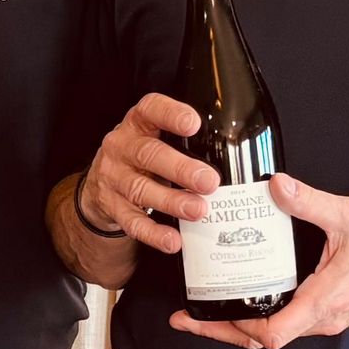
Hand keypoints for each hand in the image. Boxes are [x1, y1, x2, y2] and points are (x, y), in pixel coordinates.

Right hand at [81, 94, 220, 254]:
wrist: (102, 184)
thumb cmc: (145, 157)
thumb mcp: (157, 137)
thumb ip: (188, 142)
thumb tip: (247, 162)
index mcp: (138, 123)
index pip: (151, 109)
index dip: (170, 114)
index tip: (193, 124)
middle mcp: (122, 146)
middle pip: (149, 154)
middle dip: (180, 169)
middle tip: (209, 181)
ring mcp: (113, 177)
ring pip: (140, 188)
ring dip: (171, 201)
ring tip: (198, 210)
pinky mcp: (111, 206)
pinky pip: (131, 221)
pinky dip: (153, 233)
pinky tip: (173, 239)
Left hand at [171, 173, 348, 348]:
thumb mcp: (348, 216)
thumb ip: (309, 202)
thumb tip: (276, 186)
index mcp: (325, 300)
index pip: (273, 333)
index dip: (235, 328)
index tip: (206, 315)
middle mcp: (324, 318)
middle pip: (262, 340)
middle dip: (222, 331)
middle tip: (187, 319)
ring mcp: (328, 319)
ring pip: (275, 334)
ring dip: (239, 326)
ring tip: (205, 312)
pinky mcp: (331, 313)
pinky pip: (289, 323)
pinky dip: (260, 317)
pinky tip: (244, 299)